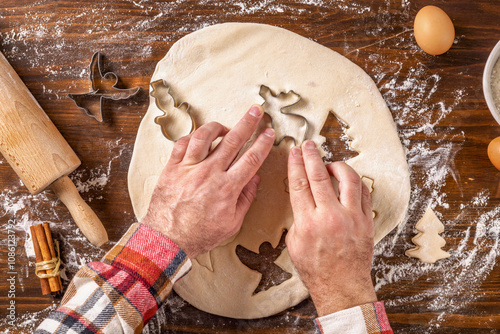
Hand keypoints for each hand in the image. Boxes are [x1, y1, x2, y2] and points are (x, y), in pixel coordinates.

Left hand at [142, 105, 274, 258]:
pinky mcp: (172, 169)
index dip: (263, 143)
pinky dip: (192, 138)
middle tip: (255, 110)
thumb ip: (245, 199)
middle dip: (247, 123)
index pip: (251, 159)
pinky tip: (199, 139)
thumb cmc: (200, 235)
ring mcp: (189, 169)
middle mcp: (209, 173)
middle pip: (233, 141)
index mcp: (227, 188)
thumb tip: (255, 179)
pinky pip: (182, 144)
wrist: (167, 240)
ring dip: (217, 127)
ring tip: (225, 127)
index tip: (269, 133)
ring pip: (205, 136)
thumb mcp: (232, 223)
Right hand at [286, 140, 376, 315]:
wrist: (342, 286)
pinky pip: (363, 192)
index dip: (296, 165)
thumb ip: (298, 218)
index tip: (294, 152)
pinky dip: (355, 182)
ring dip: (337, 166)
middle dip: (312, 156)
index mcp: (308, 223)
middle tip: (309, 145)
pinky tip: (348, 180)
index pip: (299, 184)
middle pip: (319, 176)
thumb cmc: (316, 269)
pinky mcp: (366, 220)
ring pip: (347, 179)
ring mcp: (351, 217)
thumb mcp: (294, 243)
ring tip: (330, 163)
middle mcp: (330, 217)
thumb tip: (303, 199)